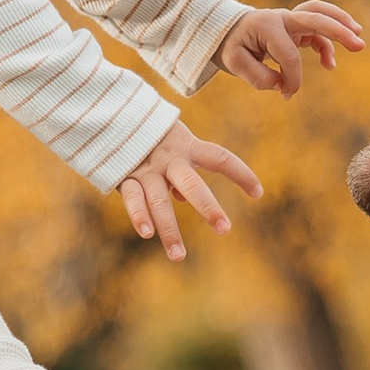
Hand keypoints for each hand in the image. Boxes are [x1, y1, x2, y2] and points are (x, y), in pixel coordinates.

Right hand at [119, 120, 262, 263]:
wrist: (110, 114)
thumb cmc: (148, 134)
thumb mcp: (171, 145)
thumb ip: (179, 170)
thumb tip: (183, 200)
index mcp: (186, 146)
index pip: (220, 159)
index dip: (241, 173)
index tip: (258, 193)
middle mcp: (168, 159)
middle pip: (192, 184)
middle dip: (208, 207)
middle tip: (224, 229)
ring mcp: (146, 169)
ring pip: (160, 201)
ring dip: (169, 230)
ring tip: (179, 256)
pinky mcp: (124, 176)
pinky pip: (133, 199)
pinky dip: (140, 216)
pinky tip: (148, 233)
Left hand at [217, 0, 366, 95]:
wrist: (227, 31)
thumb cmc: (232, 46)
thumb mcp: (233, 63)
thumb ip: (256, 75)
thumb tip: (280, 84)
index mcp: (266, 25)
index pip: (289, 54)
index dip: (292, 78)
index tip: (286, 94)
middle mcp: (282, 18)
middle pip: (314, 17)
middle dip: (338, 30)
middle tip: (358, 43)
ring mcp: (290, 20)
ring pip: (320, 14)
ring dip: (341, 25)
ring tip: (359, 41)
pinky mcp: (296, 27)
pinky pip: (317, 30)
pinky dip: (328, 43)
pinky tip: (330, 65)